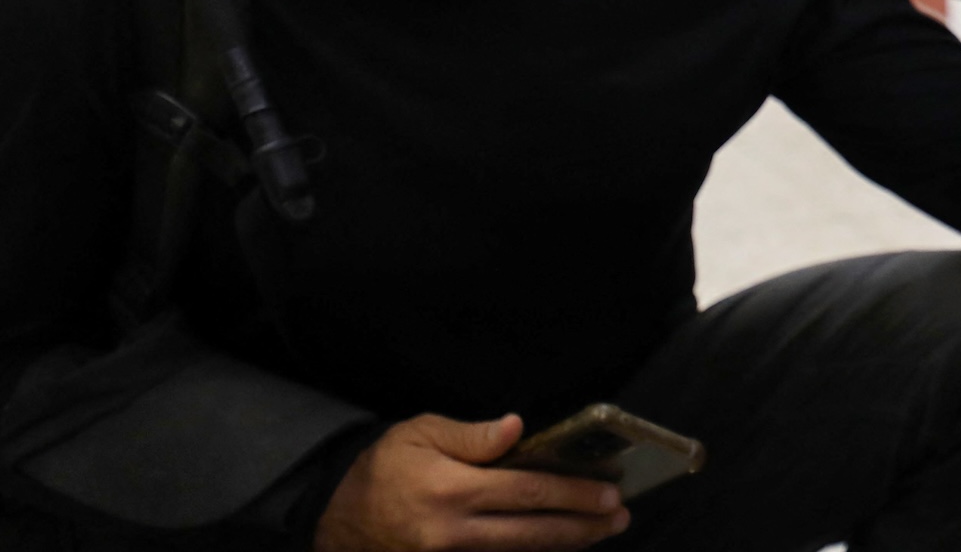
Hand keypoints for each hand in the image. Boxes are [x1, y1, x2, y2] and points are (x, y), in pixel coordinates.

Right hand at [314, 414, 628, 551]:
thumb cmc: (382, 466)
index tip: (609, 491)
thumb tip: (517, 427)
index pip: (526, 492)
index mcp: (451, 490)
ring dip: (565, 543)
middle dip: (582, 525)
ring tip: (601, 531)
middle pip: (533, 533)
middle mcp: (453, 532)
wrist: (334, 516)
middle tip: (619, 516)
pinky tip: (557, 545)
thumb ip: (471, 434)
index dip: (572, 493)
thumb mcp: (419, 433)